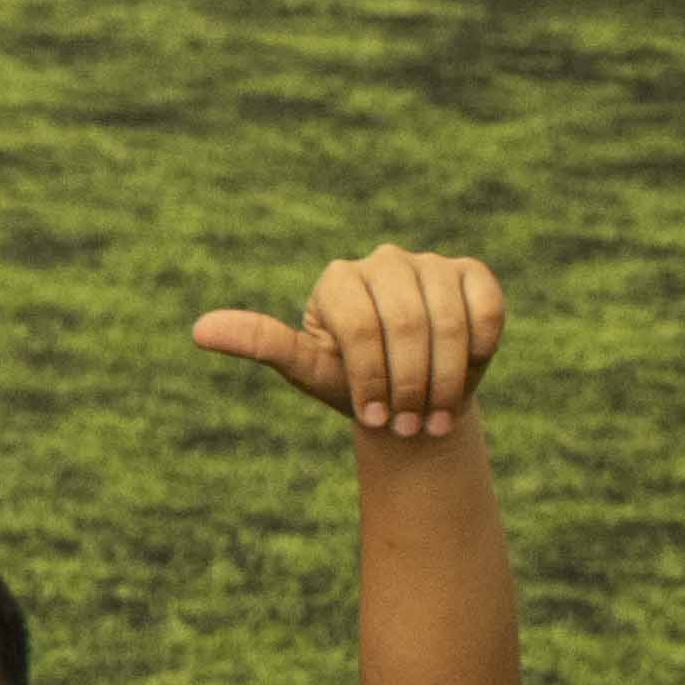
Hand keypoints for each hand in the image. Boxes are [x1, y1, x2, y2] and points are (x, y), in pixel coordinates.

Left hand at [196, 243, 503, 445]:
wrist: (408, 394)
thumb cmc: (349, 383)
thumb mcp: (304, 368)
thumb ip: (260, 343)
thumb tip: (198, 330)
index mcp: (336, 279)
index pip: (360, 328)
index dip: (373, 380)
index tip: (373, 418)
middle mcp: (383, 260)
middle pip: (409, 325)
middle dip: (411, 384)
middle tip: (409, 424)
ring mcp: (430, 263)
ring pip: (450, 321)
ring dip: (447, 379)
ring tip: (436, 415)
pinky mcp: (471, 272)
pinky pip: (485, 308)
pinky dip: (479, 350)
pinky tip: (466, 371)